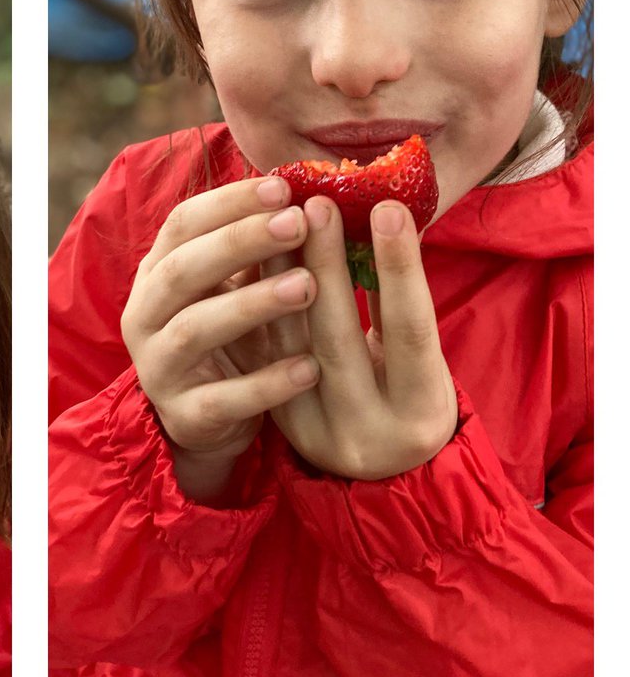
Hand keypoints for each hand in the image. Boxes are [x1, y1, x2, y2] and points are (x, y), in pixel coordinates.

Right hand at [120, 176, 322, 501]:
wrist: (207, 420)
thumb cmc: (231, 335)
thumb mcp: (236, 287)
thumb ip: (260, 249)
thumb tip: (312, 195)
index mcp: (156, 272)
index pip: (182, 223)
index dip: (230, 203)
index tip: (284, 187)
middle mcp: (145, 315)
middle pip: (183, 269)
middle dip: (240, 242)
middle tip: (298, 223)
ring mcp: (158, 367)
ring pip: (195, 329)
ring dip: (253, 304)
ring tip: (309, 285)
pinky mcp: (184, 415)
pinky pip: (223, 399)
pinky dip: (267, 383)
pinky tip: (311, 368)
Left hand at [260, 196, 457, 479]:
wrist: (381, 474)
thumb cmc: (410, 396)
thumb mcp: (420, 363)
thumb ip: (401, 305)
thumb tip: (381, 215)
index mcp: (421, 414)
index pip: (410, 332)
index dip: (400, 269)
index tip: (387, 208)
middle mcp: (368, 432)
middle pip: (339, 336)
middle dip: (326, 264)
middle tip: (317, 202)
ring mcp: (315, 434)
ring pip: (290, 343)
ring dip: (280, 274)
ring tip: (279, 218)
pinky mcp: (278, 425)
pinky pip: (263, 354)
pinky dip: (260, 301)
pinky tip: (256, 257)